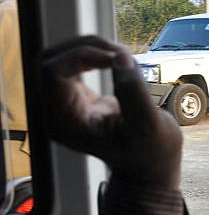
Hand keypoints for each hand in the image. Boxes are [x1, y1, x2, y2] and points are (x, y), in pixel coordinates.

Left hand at [41, 36, 181, 189]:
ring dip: (89, 48)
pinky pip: (72, 65)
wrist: (150, 166)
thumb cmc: (151, 152)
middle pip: (52, 60)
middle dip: (85, 47)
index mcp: (66, 123)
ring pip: (60, 58)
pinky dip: (94, 56)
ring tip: (120, 54)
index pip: (54, 72)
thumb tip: (121, 58)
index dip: (83, 55)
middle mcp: (58, 113)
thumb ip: (133, 92)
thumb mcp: (150, 126)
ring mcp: (65, 105)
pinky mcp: (76, 98)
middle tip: (120, 52)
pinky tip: (116, 60)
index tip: (117, 58)